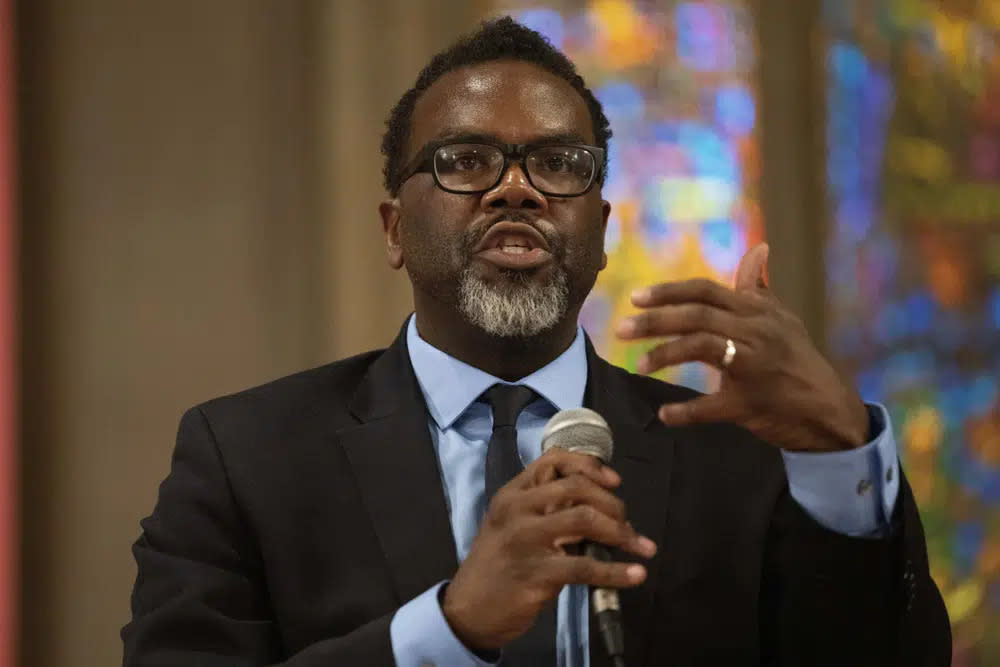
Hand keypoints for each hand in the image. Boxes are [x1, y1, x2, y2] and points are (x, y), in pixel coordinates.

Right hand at [442, 449, 656, 650]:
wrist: (469, 610)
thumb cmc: (497, 565)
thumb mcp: (511, 524)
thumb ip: (544, 508)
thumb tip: (596, 503)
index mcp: (512, 494)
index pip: (553, 460)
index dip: (590, 465)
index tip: (614, 481)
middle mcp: (517, 509)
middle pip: (577, 487)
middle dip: (612, 503)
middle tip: (628, 524)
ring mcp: (526, 539)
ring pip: (584, 519)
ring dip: (621, 532)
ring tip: (640, 547)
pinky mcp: (538, 572)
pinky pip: (586, 566)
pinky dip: (616, 571)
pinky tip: (635, 575)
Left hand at [616, 243, 868, 451]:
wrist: (829, 410)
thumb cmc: (797, 360)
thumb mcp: (781, 320)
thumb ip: (758, 288)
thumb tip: (758, 249)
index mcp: (757, 312)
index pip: (706, 291)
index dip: (669, 292)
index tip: (635, 298)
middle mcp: (756, 333)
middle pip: (698, 316)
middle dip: (656, 321)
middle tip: (621, 329)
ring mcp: (754, 368)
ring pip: (702, 349)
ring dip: (665, 355)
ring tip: (638, 364)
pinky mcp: (751, 404)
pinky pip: (713, 405)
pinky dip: (687, 411)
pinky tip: (665, 415)